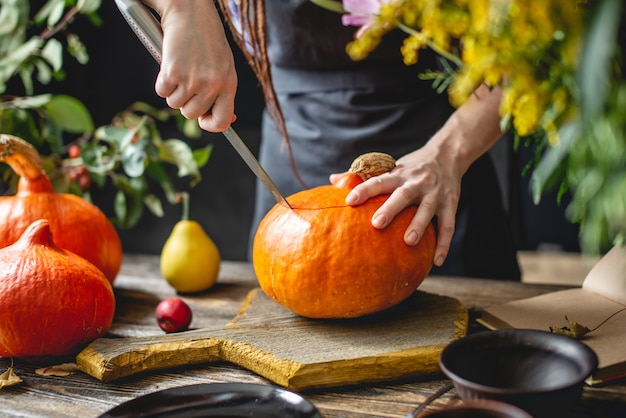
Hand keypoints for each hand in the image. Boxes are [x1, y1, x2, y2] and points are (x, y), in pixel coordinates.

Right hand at [149, 0, 237, 131]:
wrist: (189, 10)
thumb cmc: (206, 37)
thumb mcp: (223, 65)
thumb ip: (223, 91)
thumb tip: (227, 120)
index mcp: (229, 83)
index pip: (223, 120)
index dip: (211, 124)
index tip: (203, 119)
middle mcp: (212, 84)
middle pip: (191, 114)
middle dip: (186, 102)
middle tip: (187, 82)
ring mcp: (192, 80)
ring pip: (175, 104)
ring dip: (173, 90)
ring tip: (180, 69)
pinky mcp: (172, 73)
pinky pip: (161, 92)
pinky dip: (162, 81)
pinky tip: (170, 64)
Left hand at [331, 144, 459, 267]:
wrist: (448, 154)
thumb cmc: (411, 167)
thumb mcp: (390, 166)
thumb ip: (363, 175)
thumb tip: (333, 179)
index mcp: (398, 174)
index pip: (378, 181)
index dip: (364, 190)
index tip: (349, 201)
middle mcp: (416, 182)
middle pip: (403, 195)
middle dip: (390, 209)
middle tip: (376, 224)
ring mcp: (435, 193)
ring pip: (427, 210)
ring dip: (419, 225)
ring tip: (408, 241)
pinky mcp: (451, 203)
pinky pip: (448, 225)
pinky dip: (444, 244)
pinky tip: (436, 262)